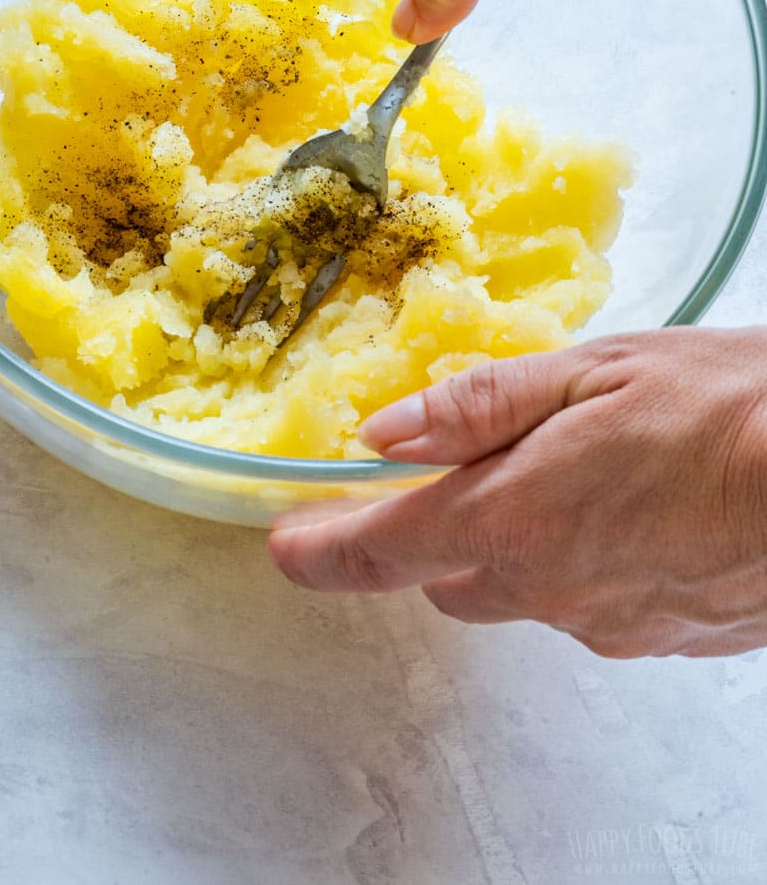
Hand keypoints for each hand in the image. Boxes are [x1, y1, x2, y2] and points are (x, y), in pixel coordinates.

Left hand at [269, 328, 766, 656]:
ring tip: (568, 475)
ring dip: (513, 544)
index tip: (287, 547)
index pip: (384, 550)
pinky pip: (585, 604)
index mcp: (515, 516)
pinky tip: (623, 511)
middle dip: (432, 535)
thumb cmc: (726, 408)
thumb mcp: (593, 373)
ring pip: (518, 591)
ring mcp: (606, 621)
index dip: (323, 551)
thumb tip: (385, 432)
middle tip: (452, 477)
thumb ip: (480, 406)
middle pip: (447, 577)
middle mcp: (548, 586)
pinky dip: (579, 561)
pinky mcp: (657, 637)